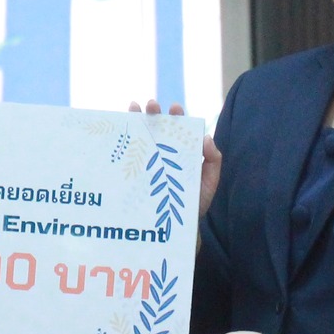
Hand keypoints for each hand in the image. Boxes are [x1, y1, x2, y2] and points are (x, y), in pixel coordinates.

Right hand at [131, 101, 219, 215]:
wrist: (172, 229)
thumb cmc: (192, 205)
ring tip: (135, 107)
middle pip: (157, 128)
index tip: (174, 108)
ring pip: (140, 136)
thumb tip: (206, 137)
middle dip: (154, 112)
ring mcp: (146, 162)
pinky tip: (120, 126)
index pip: (178, 130)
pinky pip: (126, 153)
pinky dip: (122, 138)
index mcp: (180, 153)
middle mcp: (161, 154)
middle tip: (152, 105)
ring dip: (137, 119)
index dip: (176, 117)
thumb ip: (213, 161)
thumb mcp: (208, 184)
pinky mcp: (132, 172)